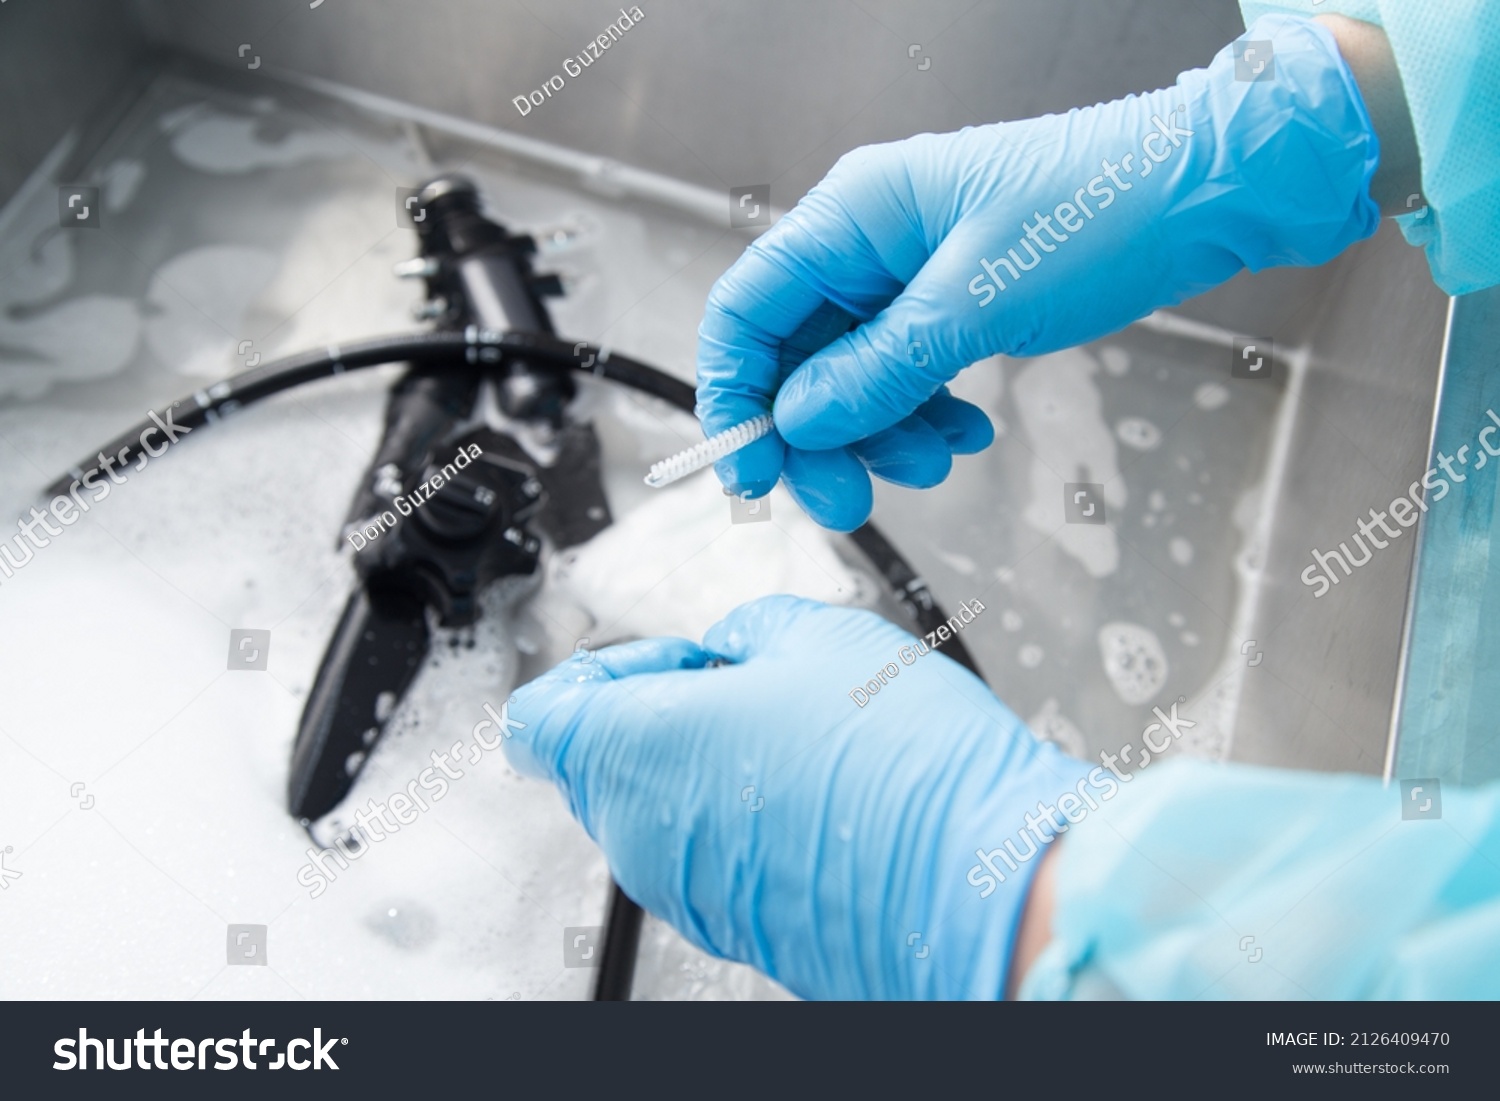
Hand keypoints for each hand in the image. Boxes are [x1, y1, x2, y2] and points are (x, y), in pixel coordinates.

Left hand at [505, 596, 1088, 999]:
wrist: (978, 886)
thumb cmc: (897, 767)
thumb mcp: (817, 638)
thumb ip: (747, 633)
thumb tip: (735, 650)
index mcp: (632, 751)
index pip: (542, 716)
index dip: (601, 669)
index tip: (673, 656)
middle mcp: (639, 834)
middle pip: (601, 760)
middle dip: (664, 708)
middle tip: (747, 683)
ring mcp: (685, 889)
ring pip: (658, 807)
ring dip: (708, 761)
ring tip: (798, 733)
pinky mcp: (735, 924)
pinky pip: (708, 853)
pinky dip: (742, 813)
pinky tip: (819, 786)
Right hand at [697, 15, 1378, 529]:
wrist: (1204, 191)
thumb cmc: (1097, 215)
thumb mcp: (974, 305)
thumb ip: (877, 372)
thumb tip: (798, 425)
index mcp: (851, 216)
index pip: (747, 309)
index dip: (735, 395)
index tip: (752, 472)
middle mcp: (866, 243)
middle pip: (796, 356)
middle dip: (816, 436)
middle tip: (846, 503)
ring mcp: (906, 274)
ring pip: (851, 376)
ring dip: (880, 433)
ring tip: (937, 464)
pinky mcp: (948, 302)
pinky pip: (905, 373)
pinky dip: (924, 415)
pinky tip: (967, 436)